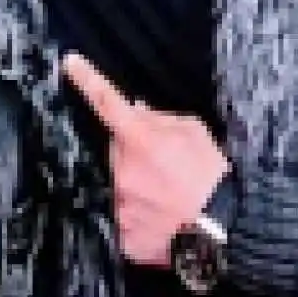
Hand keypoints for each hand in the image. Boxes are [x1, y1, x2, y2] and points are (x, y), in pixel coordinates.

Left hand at [63, 52, 230, 265]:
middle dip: (132, 152)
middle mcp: (121, 169)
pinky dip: (139, 216)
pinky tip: (161, 220)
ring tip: (167, 197)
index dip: (85, 78)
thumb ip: (159, 119)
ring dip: (137, 185)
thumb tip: (134, 110)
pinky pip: (123, 218)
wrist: (228, 233)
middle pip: (114, 150)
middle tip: (163, 168)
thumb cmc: (214, 179)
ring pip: (118, 184)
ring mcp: (119, 203)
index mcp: (138, 139)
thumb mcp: (194, 133)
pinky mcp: (123, 233)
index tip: (69, 63)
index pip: (104, 100)